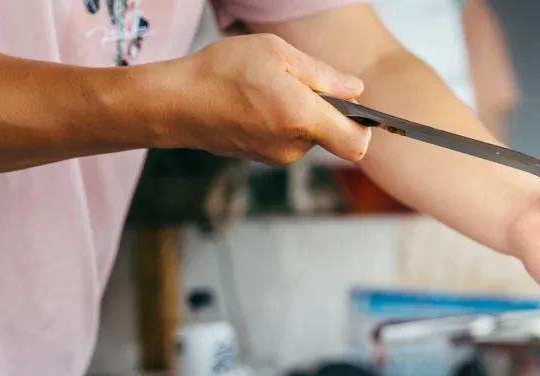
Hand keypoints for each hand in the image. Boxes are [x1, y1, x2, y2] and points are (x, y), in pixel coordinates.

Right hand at [159, 34, 371, 163]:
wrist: (176, 103)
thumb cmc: (223, 72)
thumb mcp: (278, 54)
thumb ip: (323, 75)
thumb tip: (356, 89)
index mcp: (303, 120)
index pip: (357, 144)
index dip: (364, 126)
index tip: (354, 105)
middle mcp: (294, 147)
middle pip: (332, 135)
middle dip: (325, 110)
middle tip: (297, 80)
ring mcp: (277, 157)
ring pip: (308, 135)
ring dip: (300, 112)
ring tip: (269, 87)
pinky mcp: (262, 158)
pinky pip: (286, 139)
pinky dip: (281, 121)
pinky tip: (256, 102)